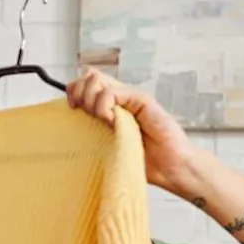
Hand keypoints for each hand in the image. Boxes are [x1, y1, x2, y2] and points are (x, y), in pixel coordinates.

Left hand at [66, 68, 196, 193]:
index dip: (73, 91)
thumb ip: (94, 132)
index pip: (84, 82)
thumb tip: (72, 123)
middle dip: (78, 93)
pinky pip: (111, 92)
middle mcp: (120, 97)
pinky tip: (110, 122)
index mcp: (112, 106)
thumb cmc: (144, 162)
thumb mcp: (109, 147)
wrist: (172, 168)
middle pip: (87, 75)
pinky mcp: (141, 99)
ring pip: (95, 78)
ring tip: (102, 120)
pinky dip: (103, 106)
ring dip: (90, 100)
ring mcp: (131, 97)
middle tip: (84, 114)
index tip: (73, 110)